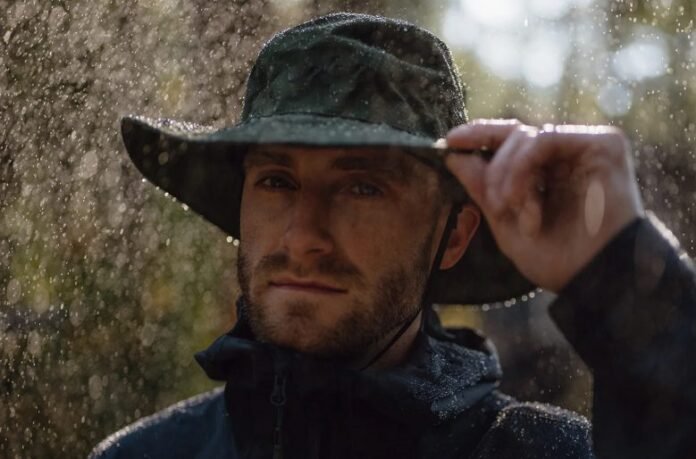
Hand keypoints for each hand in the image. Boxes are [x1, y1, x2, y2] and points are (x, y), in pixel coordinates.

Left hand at [445, 119, 643, 292]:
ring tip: (509, 209)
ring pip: (525, 137)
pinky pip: (545, 139)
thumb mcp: (505, 222)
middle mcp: (568, 155)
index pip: (511, 140)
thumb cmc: (556, 259)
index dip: (479, 135)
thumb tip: (453, 156)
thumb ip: (482, 187)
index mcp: (549, 171)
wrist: (595, 279)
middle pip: (515, 135)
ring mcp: (585, 147)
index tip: (449, 142)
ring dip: (507, 174)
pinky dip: (523, 167)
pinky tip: (522, 199)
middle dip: (492, 170)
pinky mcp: (604, 144)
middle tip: (491, 203)